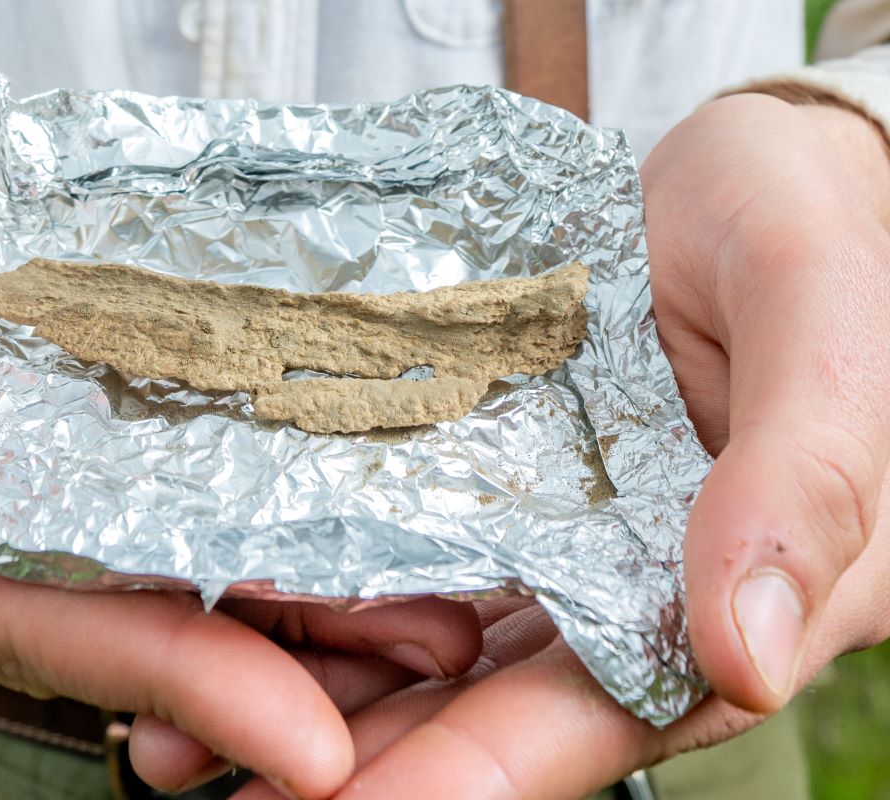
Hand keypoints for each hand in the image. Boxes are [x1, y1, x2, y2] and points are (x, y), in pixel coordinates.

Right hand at [0, 98, 482, 798]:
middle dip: (261, 671)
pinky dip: (209, 591)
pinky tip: (315, 582)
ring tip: (407, 624)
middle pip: (95, 650)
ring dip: (260, 637)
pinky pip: (101, 587)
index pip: (27, 628)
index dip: (176, 677)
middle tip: (421, 650)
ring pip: (110, 630)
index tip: (311, 728)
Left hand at [137, 93, 889, 797]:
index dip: (469, 772)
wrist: (757, 167)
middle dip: (358, 751)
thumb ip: (805, 480)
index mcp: (737, 588)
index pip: (593, 712)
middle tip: (217, 766)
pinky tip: (234, 590)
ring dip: (317, 677)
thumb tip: (747, 655)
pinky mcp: (499, 471)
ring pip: (429, 630)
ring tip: (180, 710)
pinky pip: (406, 537)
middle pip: (485, 699)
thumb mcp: (821, 325)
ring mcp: (555, 527)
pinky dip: (329, 573)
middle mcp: (632, 580)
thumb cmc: (816, 225)